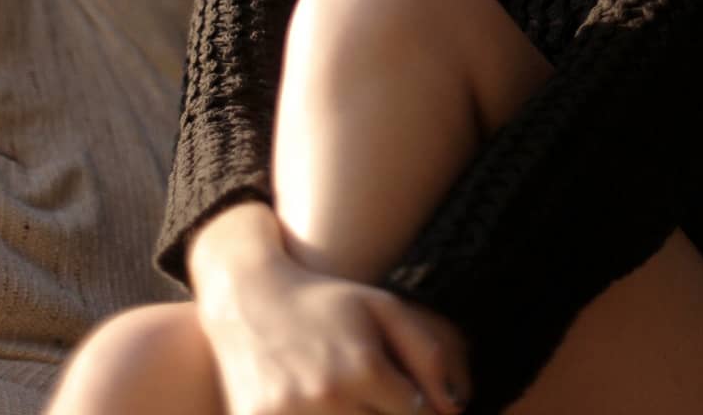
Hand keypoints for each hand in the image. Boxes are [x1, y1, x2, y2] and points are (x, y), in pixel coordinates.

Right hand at [197, 254, 472, 414]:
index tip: (408, 400)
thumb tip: (454, 409)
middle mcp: (327, 397)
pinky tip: (322, 408)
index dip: (421, 413)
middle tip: (376, 400)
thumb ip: (427, 353)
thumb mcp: (382, 308)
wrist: (248, 299)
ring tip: (354, 402)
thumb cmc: (326, 304)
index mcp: (362, 367)